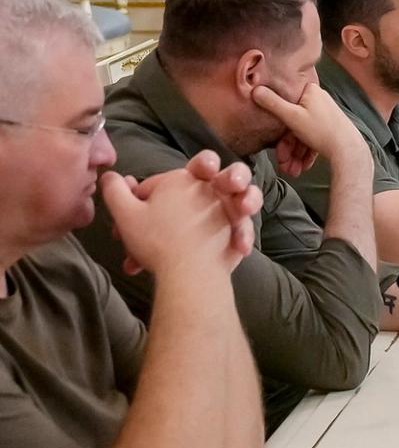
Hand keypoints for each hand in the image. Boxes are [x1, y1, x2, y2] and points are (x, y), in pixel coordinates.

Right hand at [102, 154, 260, 278]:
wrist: (190, 271)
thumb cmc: (156, 240)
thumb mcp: (125, 214)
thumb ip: (115, 191)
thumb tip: (110, 175)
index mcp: (181, 178)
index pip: (154, 186)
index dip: (136, 206)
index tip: (124, 231)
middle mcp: (208, 187)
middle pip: (188, 190)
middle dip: (171, 205)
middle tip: (157, 225)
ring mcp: (228, 207)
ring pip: (221, 202)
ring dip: (204, 217)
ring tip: (191, 234)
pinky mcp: (239, 228)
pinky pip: (237, 226)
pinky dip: (227, 237)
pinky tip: (211, 252)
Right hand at [252, 81, 362, 177]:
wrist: (350, 150)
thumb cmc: (321, 130)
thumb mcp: (292, 117)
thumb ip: (272, 104)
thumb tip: (254, 88)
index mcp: (310, 90)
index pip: (285, 104)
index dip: (276, 127)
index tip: (273, 144)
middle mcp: (319, 99)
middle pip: (293, 124)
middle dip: (287, 148)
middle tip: (283, 165)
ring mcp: (325, 114)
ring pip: (302, 134)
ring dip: (295, 155)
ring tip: (292, 171)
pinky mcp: (330, 127)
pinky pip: (313, 138)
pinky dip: (306, 153)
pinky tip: (302, 168)